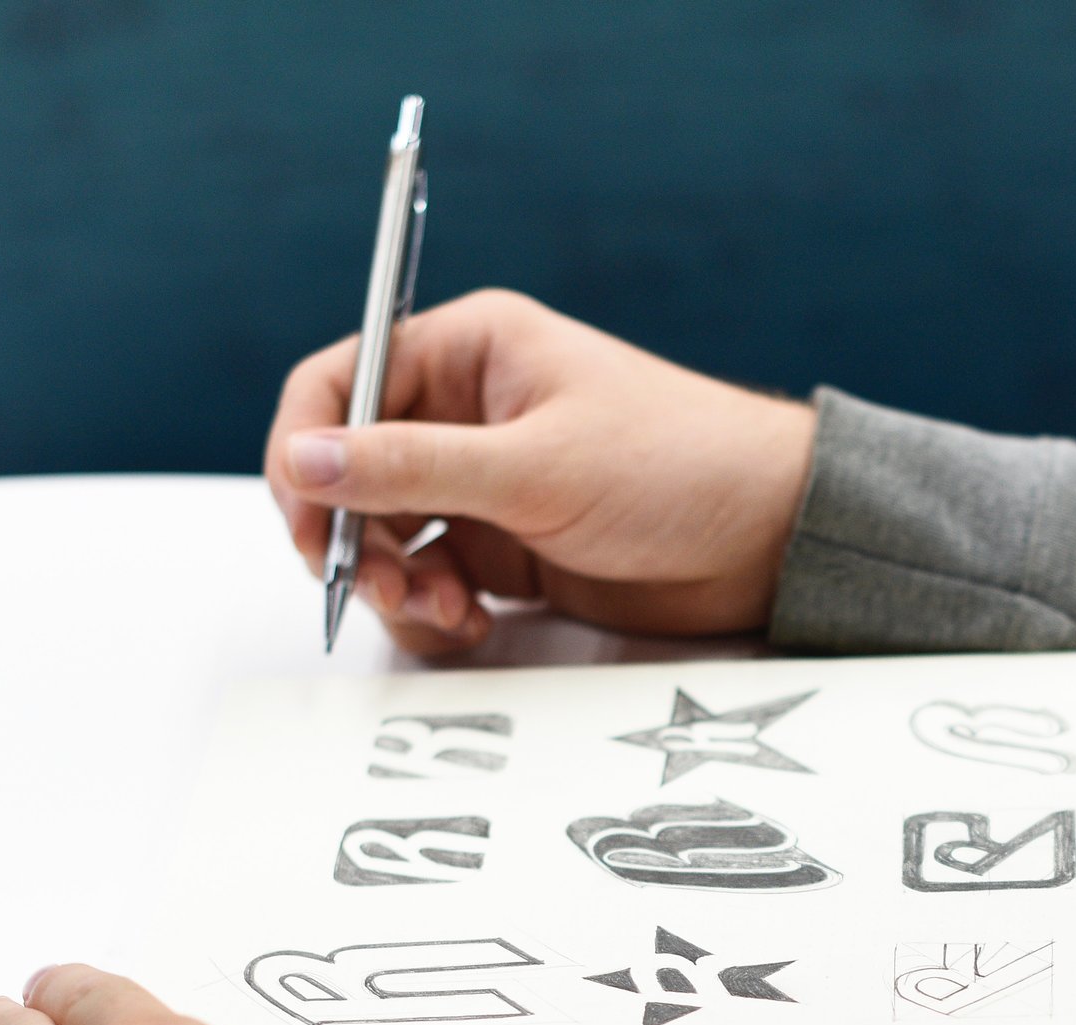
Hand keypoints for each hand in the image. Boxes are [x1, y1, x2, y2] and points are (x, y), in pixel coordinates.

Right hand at [265, 289, 819, 655]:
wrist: (770, 539)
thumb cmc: (677, 466)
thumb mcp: (535, 466)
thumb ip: (412, 467)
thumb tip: (305, 460)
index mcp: (469, 352)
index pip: (339, 382)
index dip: (306, 448)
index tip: (306, 516)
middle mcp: (466, 412)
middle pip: (350, 470)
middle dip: (349, 534)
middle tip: (376, 584)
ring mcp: (485, 484)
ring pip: (386, 534)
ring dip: (391, 581)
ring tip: (440, 611)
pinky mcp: (508, 548)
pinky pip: (432, 578)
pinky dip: (432, 609)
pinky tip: (469, 623)